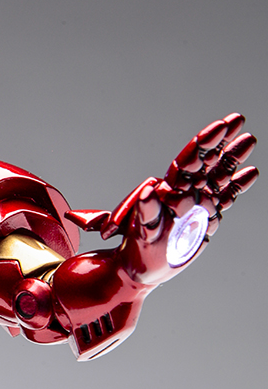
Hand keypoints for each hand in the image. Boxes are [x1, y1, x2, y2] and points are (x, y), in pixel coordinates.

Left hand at [111, 113, 257, 284]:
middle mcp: (184, 193)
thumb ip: (147, 213)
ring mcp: (196, 203)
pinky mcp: (205, 217)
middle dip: (219, 140)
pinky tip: (250, 172)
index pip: (188, 162)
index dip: (204, 143)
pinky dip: (236, 186)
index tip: (219, 126)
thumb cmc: (137, 250)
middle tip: (236, 119)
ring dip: (233, 158)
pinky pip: (224, 197)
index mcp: (168, 192)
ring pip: (217, 176)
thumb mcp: (142, 233)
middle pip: (204, 162)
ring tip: (249, 139)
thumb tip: (150, 193)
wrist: (144, 268)